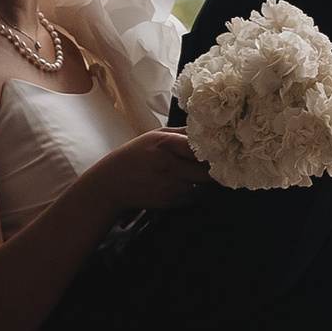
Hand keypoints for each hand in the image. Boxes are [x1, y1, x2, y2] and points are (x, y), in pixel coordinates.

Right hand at [96, 128, 214, 214]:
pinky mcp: (170, 201)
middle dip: (212, 167)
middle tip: (214, 163)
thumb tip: (206, 129)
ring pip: (203, 186)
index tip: (218, 148)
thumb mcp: (154, 136)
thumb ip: (181, 133)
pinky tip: (184, 183)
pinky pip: (193, 197)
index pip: (198, 147)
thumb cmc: (134, 155)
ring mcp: (169, 186)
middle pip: (206, 170)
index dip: (212, 149)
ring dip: (204, 181)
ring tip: (195, 172)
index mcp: (165, 144)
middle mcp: (169, 166)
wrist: (113, 183)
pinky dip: (194, 191)